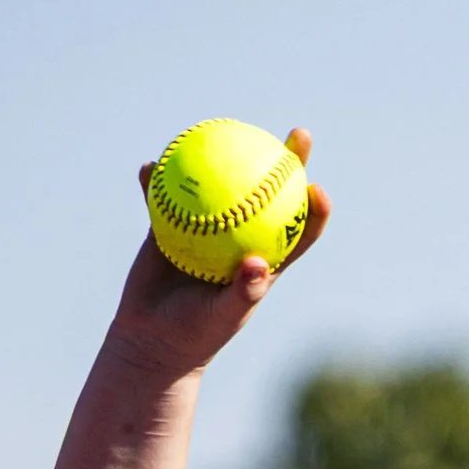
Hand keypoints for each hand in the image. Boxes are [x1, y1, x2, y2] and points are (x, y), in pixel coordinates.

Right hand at [110, 127, 330, 382]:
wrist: (154, 340)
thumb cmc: (195, 335)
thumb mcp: (222, 317)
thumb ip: (243, 291)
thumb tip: (259, 263)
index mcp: (262, 259)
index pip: (298, 231)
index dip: (314, 209)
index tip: (317, 188)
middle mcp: (238, 236)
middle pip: (270, 192)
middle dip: (288, 161)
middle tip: (298, 134)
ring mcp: (205, 226)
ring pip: (218, 181)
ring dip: (222, 151)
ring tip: (217, 128)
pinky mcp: (170, 224)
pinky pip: (164, 196)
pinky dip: (156, 181)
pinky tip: (151, 166)